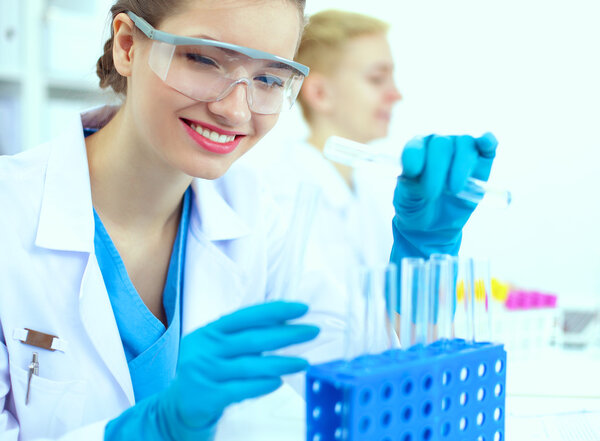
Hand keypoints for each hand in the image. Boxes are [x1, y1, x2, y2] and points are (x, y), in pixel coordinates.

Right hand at [105, 301, 319, 440]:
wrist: (175, 408)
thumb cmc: (207, 373)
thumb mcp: (218, 349)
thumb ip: (243, 337)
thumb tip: (286, 326)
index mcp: (210, 331)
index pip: (247, 316)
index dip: (275, 311)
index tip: (302, 308)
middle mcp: (205, 348)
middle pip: (253, 338)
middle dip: (287, 334)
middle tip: (313, 331)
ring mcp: (203, 372)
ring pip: (250, 365)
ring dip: (281, 363)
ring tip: (304, 362)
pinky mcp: (206, 396)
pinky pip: (240, 389)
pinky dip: (261, 385)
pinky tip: (279, 382)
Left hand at [390, 133, 496, 260]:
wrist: (434, 224)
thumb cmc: (416, 206)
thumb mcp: (407, 201)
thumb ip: (410, 186)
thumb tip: (414, 173)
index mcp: (416, 151)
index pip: (415, 146)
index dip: (414, 157)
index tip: (413, 173)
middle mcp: (438, 144)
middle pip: (441, 144)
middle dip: (436, 169)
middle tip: (432, 194)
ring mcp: (461, 150)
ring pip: (464, 143)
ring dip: (461, 166)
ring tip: (454, 190)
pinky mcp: (482, 160)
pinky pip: (488, 144)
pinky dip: (488, 141)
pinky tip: (486, 143)